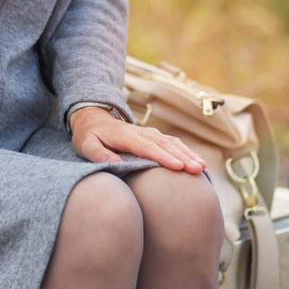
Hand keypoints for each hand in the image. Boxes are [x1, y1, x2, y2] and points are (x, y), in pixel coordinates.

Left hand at [70, 107, 208, 173]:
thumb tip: (116, 166)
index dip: (163, 157)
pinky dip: (185, 150)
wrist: (92, 119)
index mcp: (125, 136)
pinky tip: (196, 160)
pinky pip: (171, 142)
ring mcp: (148, 133)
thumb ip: (99, 155)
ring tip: (201, 166)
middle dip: (183, 156)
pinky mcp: (152, 136)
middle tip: (198, 169)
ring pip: (171, 142)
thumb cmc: (88, 136)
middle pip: (164, 144)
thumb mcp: (86, 146)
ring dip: (187, 153)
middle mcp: (140, 132)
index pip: (147, 147)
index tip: (178, 167)